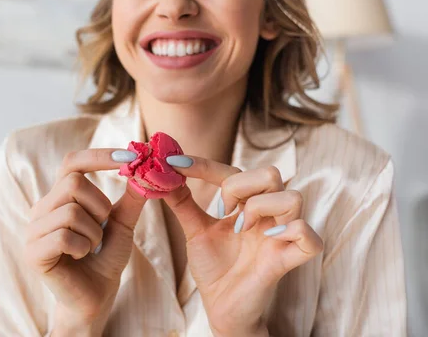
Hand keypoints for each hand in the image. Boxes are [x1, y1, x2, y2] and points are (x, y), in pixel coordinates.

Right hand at [25, 149, 146, 335]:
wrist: (96, 297)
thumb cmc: (105, 258)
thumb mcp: (122, 224)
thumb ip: (130, 198)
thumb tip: (142, 168)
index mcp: (59, 197)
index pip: (72, 163)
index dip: (99, 156)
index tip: (130, 156)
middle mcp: (41, 209)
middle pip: (72, 182)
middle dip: (99, 205)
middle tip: (102, 226)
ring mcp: (33, 230)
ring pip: (71, 211)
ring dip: (94, 232)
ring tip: (91, 247)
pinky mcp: (33, 253)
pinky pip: (64, 236)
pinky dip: (83, 247)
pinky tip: (82, 257)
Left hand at [164, 157, 323, 336]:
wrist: (221, 307)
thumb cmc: (214, 267)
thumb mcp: (194, 231)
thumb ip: (182, 203)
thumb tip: (163, 175)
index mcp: (245, 204)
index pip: (232, 171)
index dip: (204, 165)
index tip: (175, 164)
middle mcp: (267, 214)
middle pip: (271, 173)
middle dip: (239, 186)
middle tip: (222, 211)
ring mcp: (280, 235)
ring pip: (292, 197)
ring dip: (261, 207)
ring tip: (241, 228)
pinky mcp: (288, 260)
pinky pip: (310, 237)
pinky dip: (293, 231)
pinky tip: (269, 238)